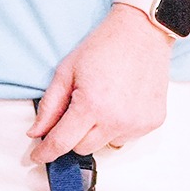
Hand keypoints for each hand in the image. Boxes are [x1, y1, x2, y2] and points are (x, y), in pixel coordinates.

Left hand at [25, 4, 173, 160]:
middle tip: (73, 111)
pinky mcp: (153, 122)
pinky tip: (118, 103)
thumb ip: (50, 106)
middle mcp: (117, 120)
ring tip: (100, 102)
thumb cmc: (101, 48)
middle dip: (72, 135)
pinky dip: (117, 126)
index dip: (46, 152)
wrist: (142, 34)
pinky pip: (126, 137)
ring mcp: (138, 124)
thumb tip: (35, 132)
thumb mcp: (66, 72)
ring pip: (104, 144)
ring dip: (96, 132)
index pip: (62, 142)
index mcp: (91, 106)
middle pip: (82, 148)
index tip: (37, 156)